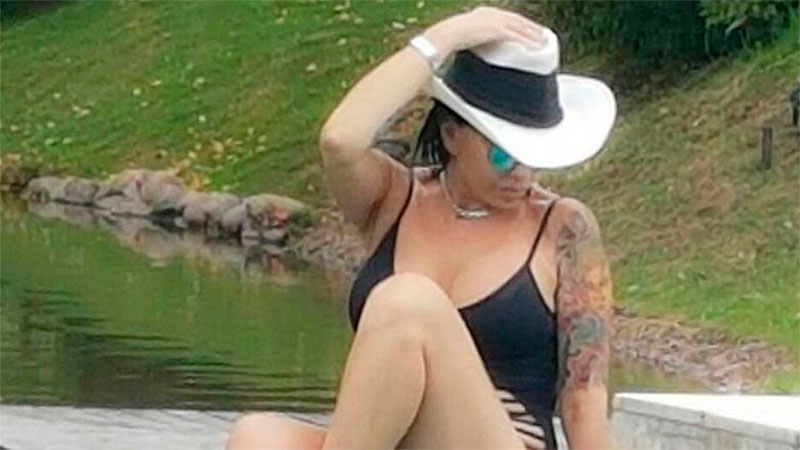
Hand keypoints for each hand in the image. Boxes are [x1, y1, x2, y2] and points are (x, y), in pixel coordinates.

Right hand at [422, 6, 545, 55]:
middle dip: (531, 27)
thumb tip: (475, 45)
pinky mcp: (498, 30)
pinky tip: (536, 48)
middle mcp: (493, 13)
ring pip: (521, 27)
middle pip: (517, 20)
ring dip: (534, 34)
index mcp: (485, 13)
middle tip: (542, 34)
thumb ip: (474, 37)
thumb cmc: (450, 37)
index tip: (527, 29)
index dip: (519, 23)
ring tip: (544, 42)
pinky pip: (517, 36)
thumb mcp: (465, 34)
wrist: (448, 34)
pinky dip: (528, 42)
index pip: (507, 17)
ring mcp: (496, 20)